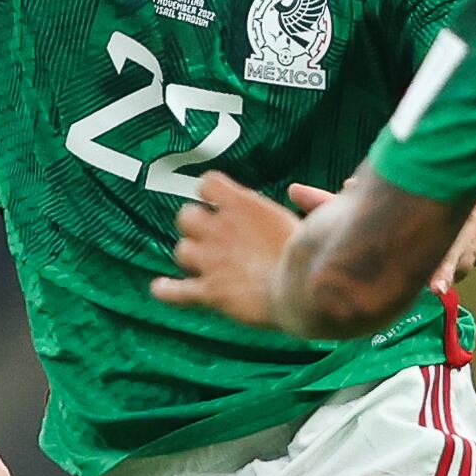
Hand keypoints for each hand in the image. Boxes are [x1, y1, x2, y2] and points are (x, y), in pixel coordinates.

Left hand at [151, 169, 302, 330]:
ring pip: (180, 250)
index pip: (208, 182)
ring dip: (190, 257)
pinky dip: (166, 290)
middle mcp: (220, 228)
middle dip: (195, 226)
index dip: (210, 193)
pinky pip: (174, 291)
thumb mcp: (309, 217)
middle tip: (210, 237)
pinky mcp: (209, 291)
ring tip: (202, 265)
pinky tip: (161, 288)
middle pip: (185, 216)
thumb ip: (298, 202)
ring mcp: (211, 260)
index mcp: (243, 204)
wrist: (305, 292)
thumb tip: (295, 190)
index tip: (218, 202)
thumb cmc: (314, 255)